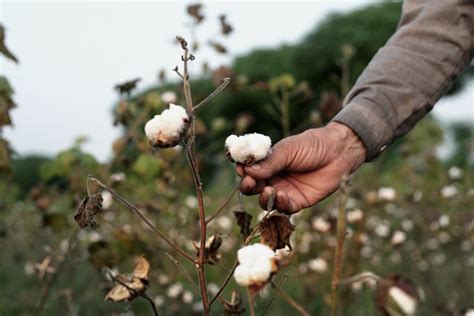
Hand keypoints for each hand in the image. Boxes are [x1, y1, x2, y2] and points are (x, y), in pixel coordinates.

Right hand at [236, 122, 365, 213]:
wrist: (339, 153)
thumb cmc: (313, 145)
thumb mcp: (289, 150)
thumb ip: (270, 162)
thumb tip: (247, 170)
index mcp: (267, 162)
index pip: (248, 169)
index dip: (241, 169)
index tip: (239, 168)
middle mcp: (272, 178)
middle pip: (253, 187)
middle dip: (248, 186)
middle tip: (250, 182)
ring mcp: (284, 190)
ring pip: (266, 201)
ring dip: (264, 198)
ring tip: (269, 191)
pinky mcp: (297, 201)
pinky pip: (284, 208)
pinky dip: (281, 204)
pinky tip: (284, 196)